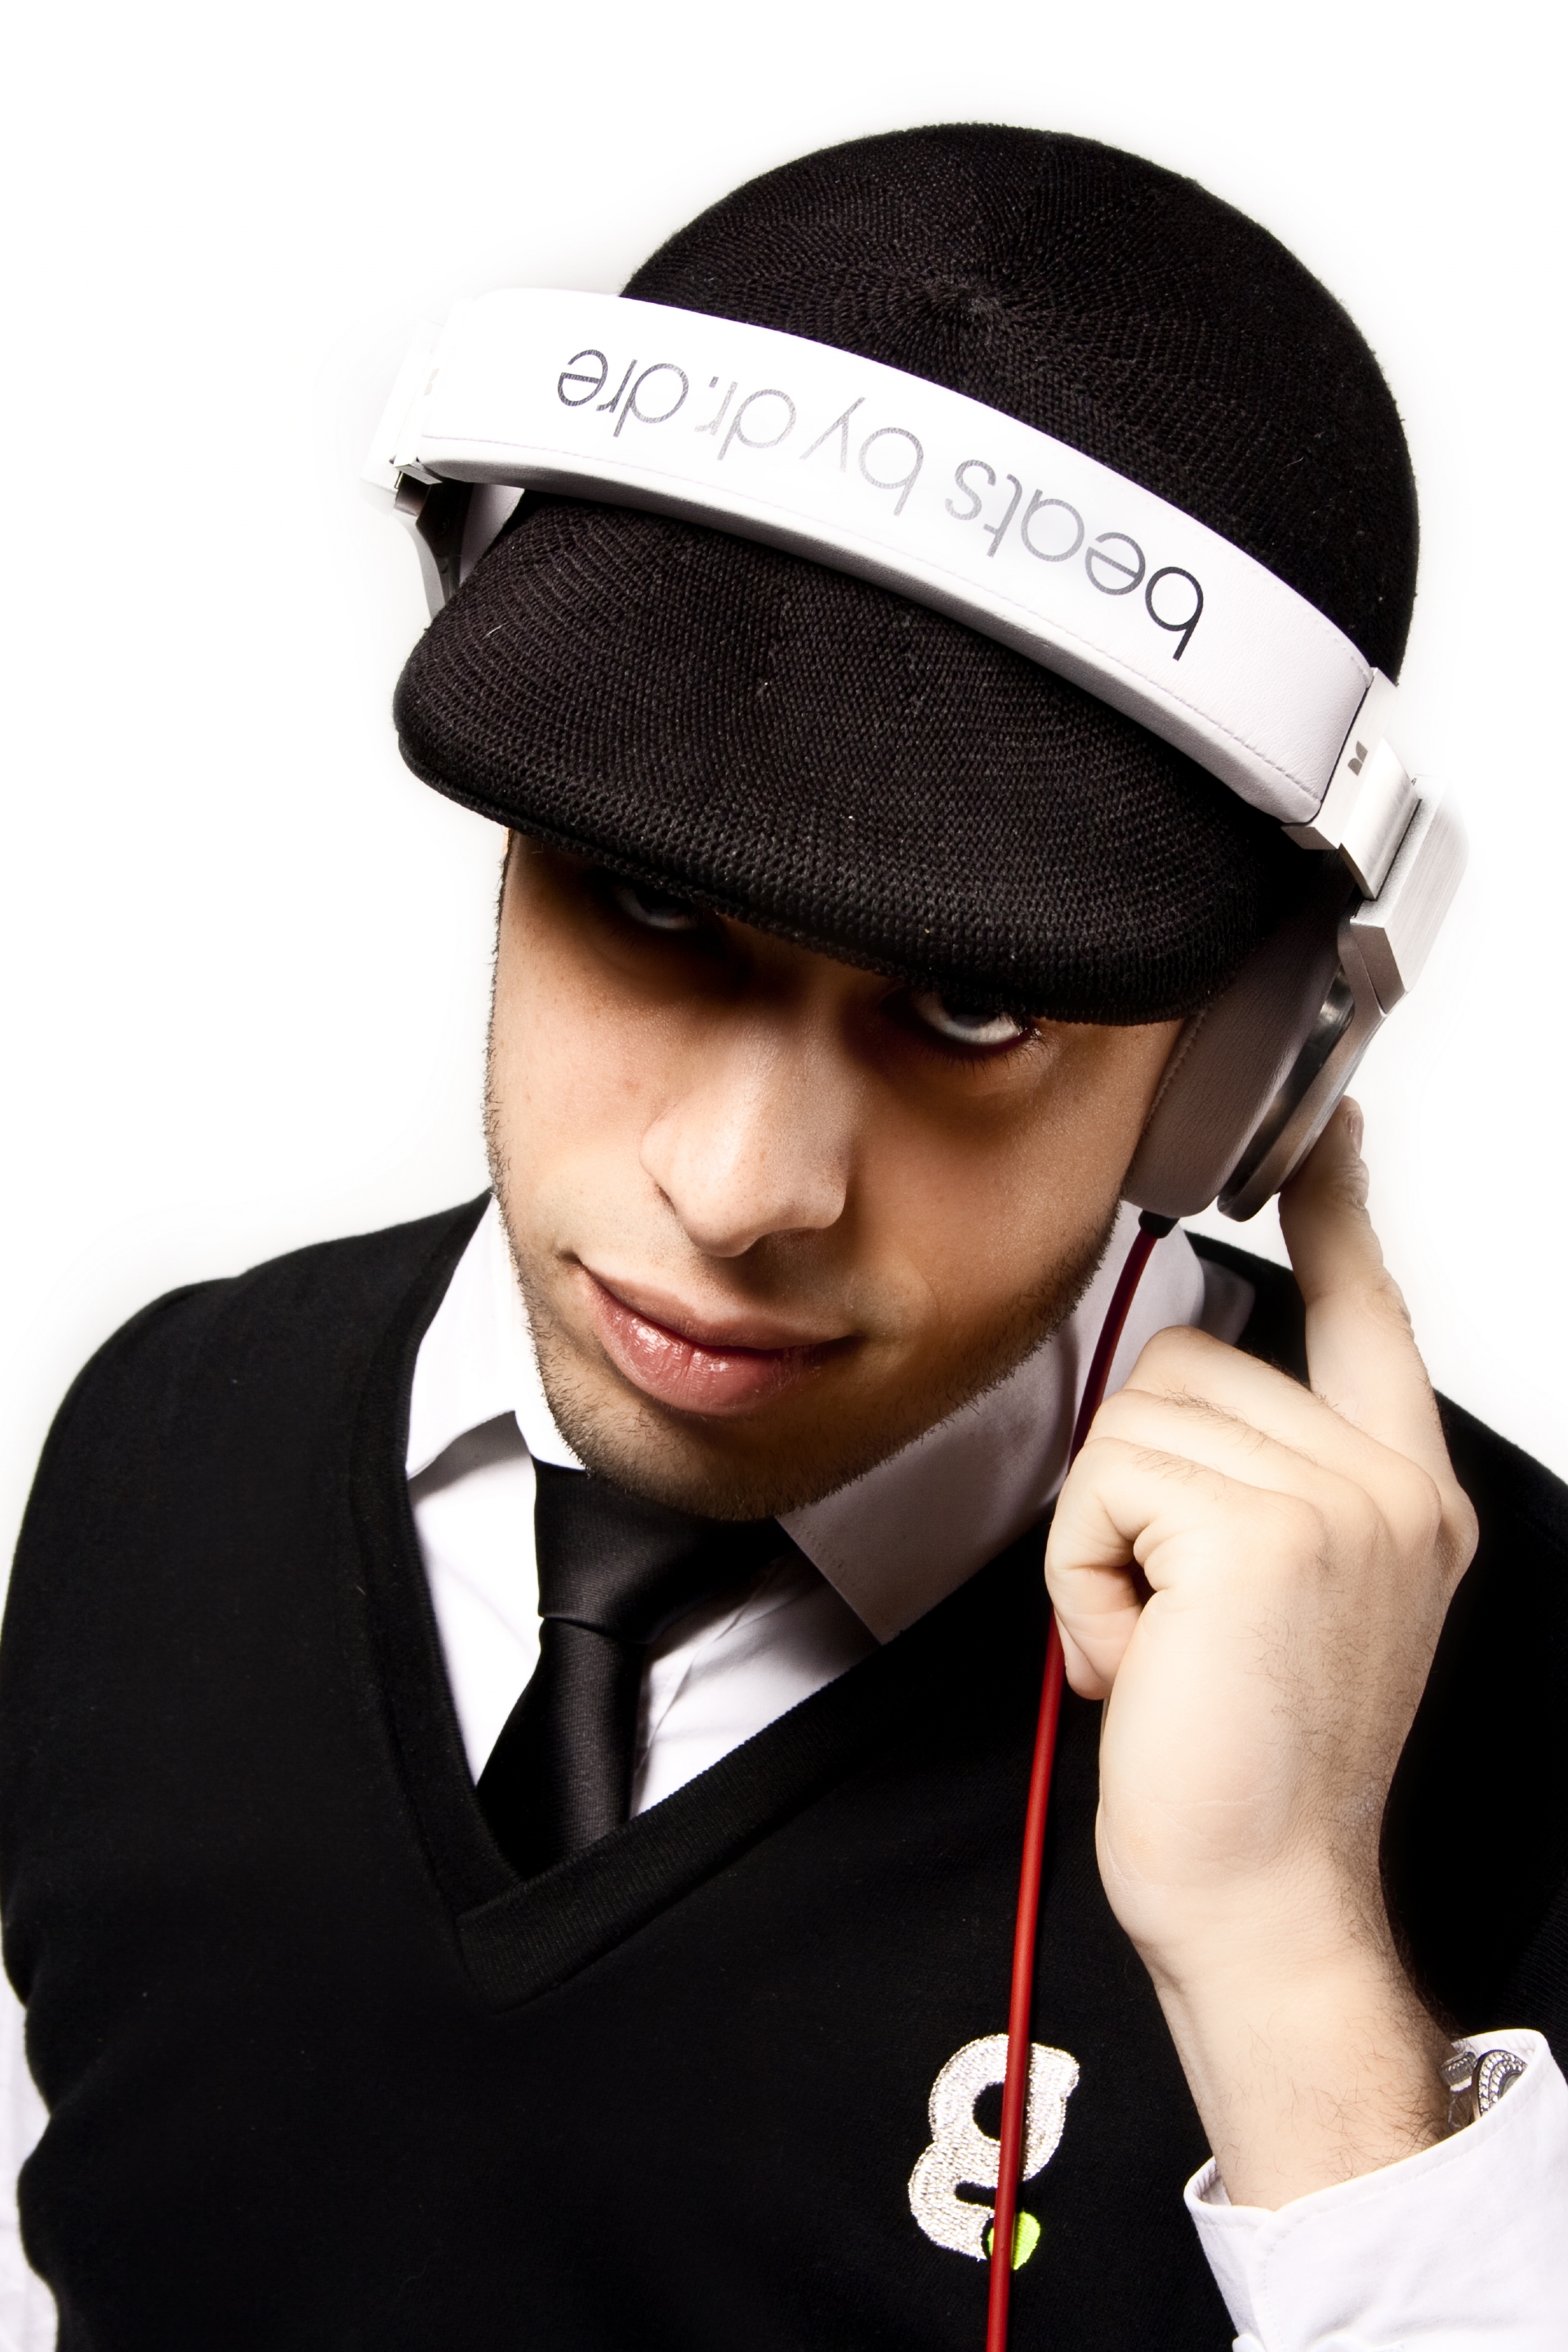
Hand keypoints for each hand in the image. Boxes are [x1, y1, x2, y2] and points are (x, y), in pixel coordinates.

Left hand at [1045, 1102, 1477, 2205]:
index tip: (1326, 1131)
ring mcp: (1334, 1503)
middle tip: (1177, 1614)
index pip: (1370, 1315)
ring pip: (1134, 1420)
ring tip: (1163, 1640)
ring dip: (1106, 1536)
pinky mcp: (1257, 1530)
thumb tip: (1187, 1403)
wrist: (1261, 1896)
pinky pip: (1102, 1482)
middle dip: (1137, 1482)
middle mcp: (1386, 1487)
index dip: (1338, 1214)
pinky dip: (1085, 1573)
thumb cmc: (1253, 1766)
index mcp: (1401, 1496)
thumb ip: (1265, 1487)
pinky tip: (1142, 1655)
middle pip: (1189, 1363)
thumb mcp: (1289, 1603)